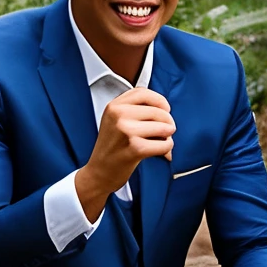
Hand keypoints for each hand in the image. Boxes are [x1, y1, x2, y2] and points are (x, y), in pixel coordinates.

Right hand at [74, 88, 173, 220]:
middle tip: (166, 132)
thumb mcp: (114, 121)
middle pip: (158, 111)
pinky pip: (164, 144)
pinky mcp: (135, 148)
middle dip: (168, 122)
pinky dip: (167, 149)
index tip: (165, 110)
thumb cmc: (110, 148)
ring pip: (164, 127)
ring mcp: (126, 131)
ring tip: (162, 142)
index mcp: (114, 106)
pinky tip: (161, 152)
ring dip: (168, 137)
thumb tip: (165, 109)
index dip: (160, 101)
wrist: (98, 173)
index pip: (144, 92)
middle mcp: (119, 115)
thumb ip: (134, 109)